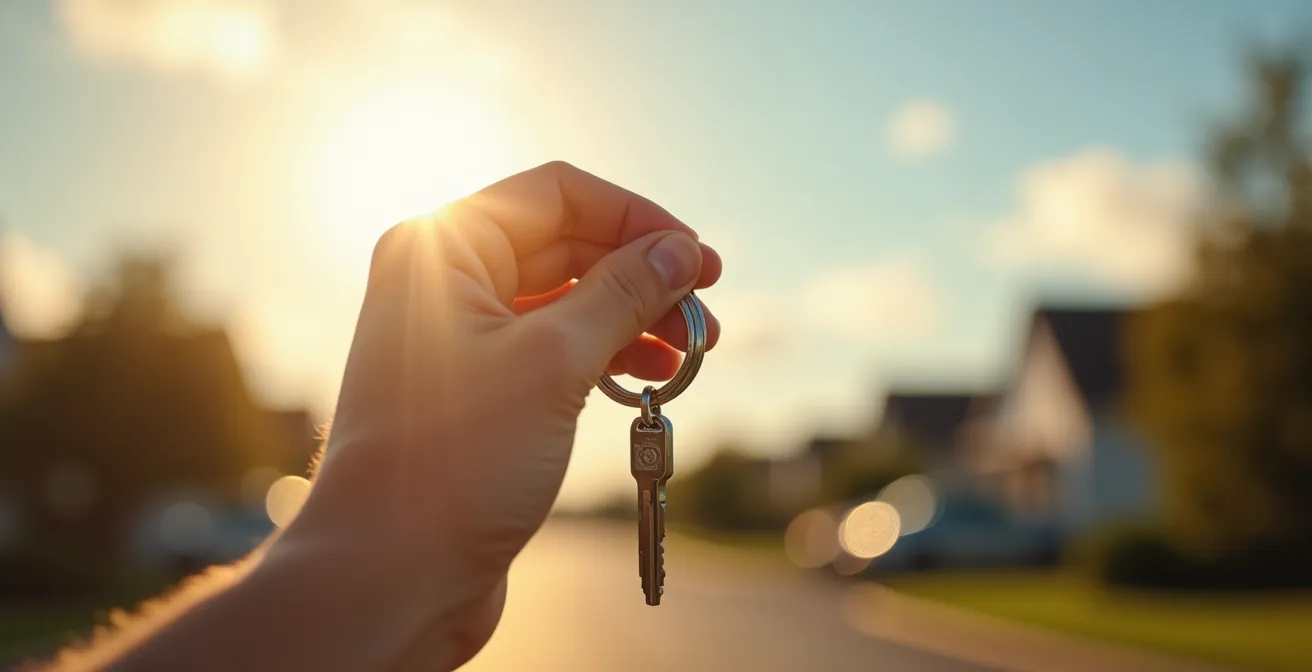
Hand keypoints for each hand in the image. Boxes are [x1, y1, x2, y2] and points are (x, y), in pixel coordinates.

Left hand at [265, 162, 721, 668]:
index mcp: (442, 247)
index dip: (636, 218)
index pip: (558, 194)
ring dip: (635, 318)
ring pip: (568, 300)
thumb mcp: (555, 362)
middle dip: (643, 274)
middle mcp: (445, 280)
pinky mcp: (481, 388)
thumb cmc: (452, 461)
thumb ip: (623, 294)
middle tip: (706, 312)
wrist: (392, 573)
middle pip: (569, 245)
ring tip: (694, 351)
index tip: (696, 256)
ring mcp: (462, 335)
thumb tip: (680, 249)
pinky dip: (609, 356)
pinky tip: (654, 379)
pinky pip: (557, 348)